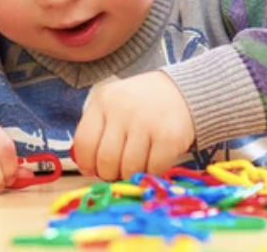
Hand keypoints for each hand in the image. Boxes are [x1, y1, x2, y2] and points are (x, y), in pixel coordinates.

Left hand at [73, 71, 194, 180]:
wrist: (183, 91)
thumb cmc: (142, 103)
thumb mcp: (113, 104)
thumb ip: (97, 130)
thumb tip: (87, 166)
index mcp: (103, 101)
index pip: (84, 143)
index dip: (86, 163)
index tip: (93, 169)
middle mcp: (123, 110)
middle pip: (106, 160)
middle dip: (109, 173)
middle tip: (117, 170)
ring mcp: (146, 123)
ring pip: (128, 169)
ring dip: (131, 174)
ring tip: (136, 164)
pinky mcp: (169, 137)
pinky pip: (152, 169)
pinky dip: (152, 172)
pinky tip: (154, 160)